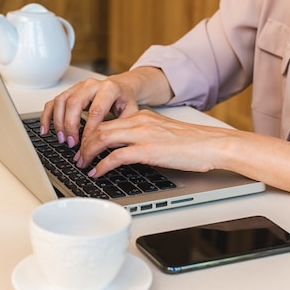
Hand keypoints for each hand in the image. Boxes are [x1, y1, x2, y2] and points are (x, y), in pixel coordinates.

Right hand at [40, 67, 172, 147]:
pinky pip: (53, 102)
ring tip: (62, 139)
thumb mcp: (131, 112)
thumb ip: (122, 126)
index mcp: (109, 88)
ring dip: (58, 122)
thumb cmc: (124, 100)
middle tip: (72, 143)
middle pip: (74, 103)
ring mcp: (77, 87)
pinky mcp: (69, 92)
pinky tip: (45, 129)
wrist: (121, 87)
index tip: (86, 145)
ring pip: (61, 101)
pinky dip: (47, 116)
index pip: (96, 110)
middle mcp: (91, 85)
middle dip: (70, 126)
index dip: (89, 129)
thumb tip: (110, 144)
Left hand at [76, 109, 230, 176]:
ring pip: (102, 138)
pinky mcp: (147, 150)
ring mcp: (142, 134)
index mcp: (142, 117)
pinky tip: (96, 172)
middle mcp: (139, 121)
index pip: (107, 121)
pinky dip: (101, 165)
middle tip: (77, 156)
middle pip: (99, 128)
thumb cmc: (193, 144)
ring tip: (82, 165)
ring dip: (87, 153)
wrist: (212, 144)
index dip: (90, 134)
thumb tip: (128, 153)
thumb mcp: (163, 135)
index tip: (83, 145)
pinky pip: (116, 156)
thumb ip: (144, 138)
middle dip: (83, 143)